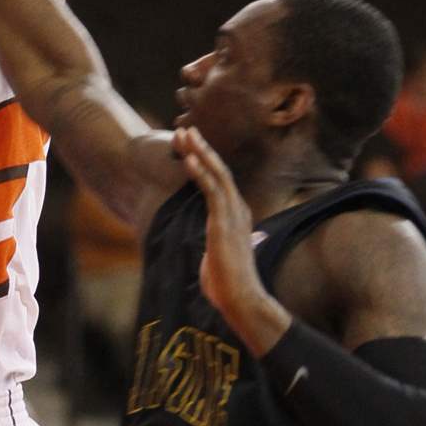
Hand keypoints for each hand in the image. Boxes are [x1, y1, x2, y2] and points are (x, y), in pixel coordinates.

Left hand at [174, 127, 290, 354]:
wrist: (240, 298)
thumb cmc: (228, 283)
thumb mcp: (222, 256)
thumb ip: (223, 245)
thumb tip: (229, 247)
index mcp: (237, 215)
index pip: (221, 180)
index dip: (206, 160)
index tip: (191, 144)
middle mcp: (237, 209)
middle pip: (219, 169)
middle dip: (202, 147)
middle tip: (186, 128)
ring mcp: (232, 213)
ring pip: (216, 173)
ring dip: (199, 152)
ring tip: (184, 133)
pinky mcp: (223, 221)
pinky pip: (211, 189)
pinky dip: (200, 171)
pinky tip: (188, 157)